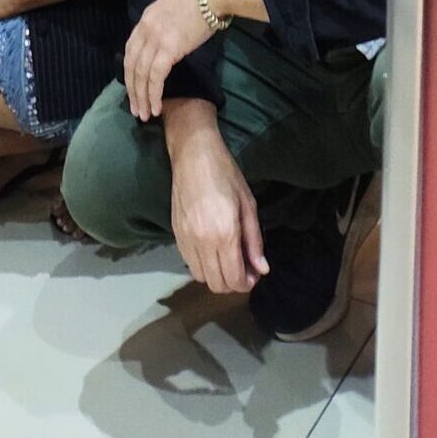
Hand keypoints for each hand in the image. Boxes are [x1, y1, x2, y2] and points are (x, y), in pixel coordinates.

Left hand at [125, 0, 216, 119]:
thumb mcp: (172, 10)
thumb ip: (163, 26)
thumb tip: (166, 43)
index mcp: (144, 19)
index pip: (130, 51)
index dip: (130, 72)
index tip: (133, 89)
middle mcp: (145, 29)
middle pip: (131, 65)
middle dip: (132, 90)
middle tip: (136, 110)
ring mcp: (155, 38)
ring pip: (141, 74)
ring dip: (142, 97)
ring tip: (144, 115)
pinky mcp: (168, 48)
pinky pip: (156, 76)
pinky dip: (154, 94)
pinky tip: (156, 106)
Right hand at [169, 116, 267, 294]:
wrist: (193, 153)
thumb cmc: (226, 174)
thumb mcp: (248, 204)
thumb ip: (255, 241)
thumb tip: (261, 269)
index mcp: (224, 234)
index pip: (234, 279)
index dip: (247, 283)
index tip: (254, 273)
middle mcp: (202, 241)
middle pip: (217, 284)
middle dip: (233, 283)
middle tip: (243, 268)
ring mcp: (186, 238)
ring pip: (201, 277)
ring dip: (216, 276)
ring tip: (226, 259)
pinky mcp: (175, 233)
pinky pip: (188, 262)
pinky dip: (202, 265)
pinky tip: (211, 250)